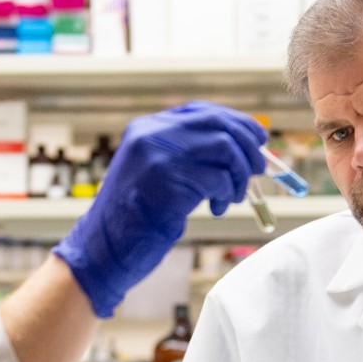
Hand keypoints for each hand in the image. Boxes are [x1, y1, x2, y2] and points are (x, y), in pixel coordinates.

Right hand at [53, 101, 265, 317]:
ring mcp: (158, 156)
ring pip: (224, 148)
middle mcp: (150, 135)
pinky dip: (226, 193)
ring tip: (231, 197)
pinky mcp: (168, 182)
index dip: (236, 122)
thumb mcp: (156, 175)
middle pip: (218, 124)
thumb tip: (242, 148)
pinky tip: (216, 208)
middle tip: (258, 170)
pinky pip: (217, 179)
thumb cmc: (135, 218)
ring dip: (238, 174)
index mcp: (145, 129)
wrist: (104, 249)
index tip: (257, 138)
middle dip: (247, 146)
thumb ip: (186, 156)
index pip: (202, 112)